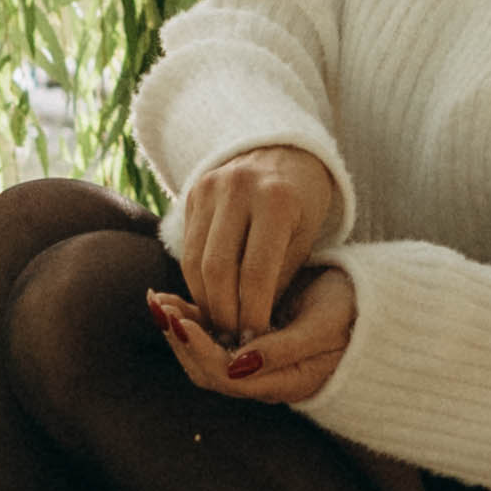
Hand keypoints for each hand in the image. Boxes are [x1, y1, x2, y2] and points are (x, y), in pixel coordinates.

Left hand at [151, 254, 356, 411]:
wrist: (375, 306)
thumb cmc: (354, 313)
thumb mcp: (324, 328)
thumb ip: (283, 349)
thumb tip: (236, 363)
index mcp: (283, 382)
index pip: (225, 375)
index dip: (198, 349)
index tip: (180, 319)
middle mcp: (265, 379)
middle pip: (208, 371)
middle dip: (181, 340)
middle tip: (160, 305)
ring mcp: (258, 364)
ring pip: (206, 357)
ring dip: (182, 331)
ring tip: (160, 300)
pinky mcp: (255, 343)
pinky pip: (216, 340)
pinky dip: (194, 322)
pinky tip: (177, 301)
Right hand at [169, 142, 340, 345]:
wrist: (284, 151)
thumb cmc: (303, 203)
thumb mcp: (304, 240)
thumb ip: (278, 281)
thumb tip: (251, 333)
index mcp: (276, 199)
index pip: (255, 273)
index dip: (252, 314)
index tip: (255, 340)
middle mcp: (238, 188)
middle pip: (217, 270)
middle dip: (223, 313)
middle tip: (234, 338)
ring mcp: (209, 187)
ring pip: (194, 262)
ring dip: (205, 301)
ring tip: (221, 324)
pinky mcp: (191, 192)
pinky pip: (187, 248)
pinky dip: (197, 279)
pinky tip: (212, 298)